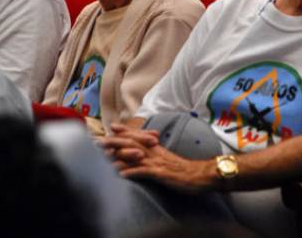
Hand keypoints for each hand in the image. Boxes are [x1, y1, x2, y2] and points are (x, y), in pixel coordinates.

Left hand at [100, 124, 215, 191]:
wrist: (202, 174)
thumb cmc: (186, 170)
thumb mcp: (169, 159)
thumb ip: (158, 155)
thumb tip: (148, 154)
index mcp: (157, 148)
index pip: (139, 136)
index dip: (125, 131)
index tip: (112, 126)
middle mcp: (155, 152)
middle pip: (132, 143)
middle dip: (115, 141)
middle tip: (100, 139)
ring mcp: (158, 162)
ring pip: (135, 155)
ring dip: (119, 155)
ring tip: (104, 156)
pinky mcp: (161, 174)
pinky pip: (144, 171)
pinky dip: (132, 172)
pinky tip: (121, 174)